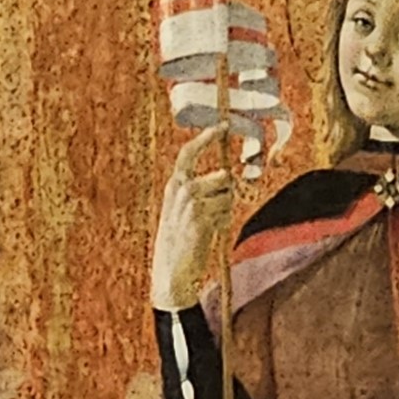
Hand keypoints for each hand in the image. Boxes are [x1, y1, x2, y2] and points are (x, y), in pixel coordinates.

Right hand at [150, 130, 239, 309]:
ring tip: (209, 224)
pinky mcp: (201, 218)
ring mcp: (190, 203)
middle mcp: (180, 190)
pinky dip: (223, 221)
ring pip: (227, 193)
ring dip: (225, 207)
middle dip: (226, 182)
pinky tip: (208, 233)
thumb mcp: (182, 212)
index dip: (205, 138)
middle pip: (220, 174)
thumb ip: (200, 193)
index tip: (221, 126)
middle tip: (225, 176)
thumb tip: (228, 176)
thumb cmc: (179, 243)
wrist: (170, 272)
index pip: (188, 154)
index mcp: (172, 187)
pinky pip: (225, 210)